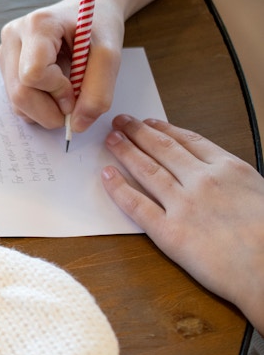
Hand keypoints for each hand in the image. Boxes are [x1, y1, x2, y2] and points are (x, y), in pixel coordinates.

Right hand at [0, 0, 125, 132]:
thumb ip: (98, 91)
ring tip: (65, 94)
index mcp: (37, 25)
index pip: (33, 74)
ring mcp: (5, 51)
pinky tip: (53, 91)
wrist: (90, 10)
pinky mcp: (5, 65)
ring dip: (44, 110)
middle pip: (20, 93)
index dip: (57, 91)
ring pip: (15, 101)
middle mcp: (13, 36)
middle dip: (50, 110)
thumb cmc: (99, 27)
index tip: (77, 89)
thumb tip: (77, 125)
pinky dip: (37, 106)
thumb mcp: (110, 55)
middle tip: (73, 105)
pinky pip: (15, 99)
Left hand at [102, 114, 263, 330]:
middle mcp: (204, 181)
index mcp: (230, 169)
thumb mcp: (259, 193)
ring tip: (111, 139)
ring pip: (147, 170)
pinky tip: (106, 175)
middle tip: (120, 121)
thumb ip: (233, 181)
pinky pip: (136, 204)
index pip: (189, 141)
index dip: (165, 129)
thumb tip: (216, 175)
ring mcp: (184, 205)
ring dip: (125, 151)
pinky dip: (118, 187)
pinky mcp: (169, 232)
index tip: (150, 122)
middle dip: (138, 132)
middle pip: (163, 149)